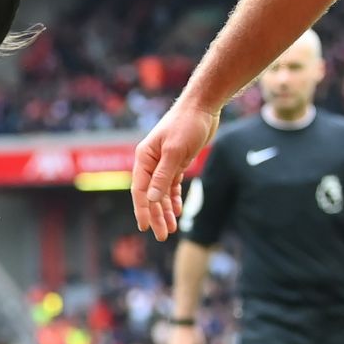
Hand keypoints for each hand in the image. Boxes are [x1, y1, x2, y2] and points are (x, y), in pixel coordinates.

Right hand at [132, 101, 221, 240]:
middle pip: (150, 194)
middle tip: (162, 236)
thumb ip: (162, 176)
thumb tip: (150, 199)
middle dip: (156, 215)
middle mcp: (150, 161)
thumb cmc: (186, 124)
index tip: (145, 227)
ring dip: (165, 210)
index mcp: (144, 157)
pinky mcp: (177, 162)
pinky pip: (172, 185)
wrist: (203, 107)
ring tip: (171, 229)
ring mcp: (163, 162)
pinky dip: (174, 198)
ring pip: (161, 192)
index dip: (142, 210)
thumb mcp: (175, 152)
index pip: (139, 189)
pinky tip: (177, 211)